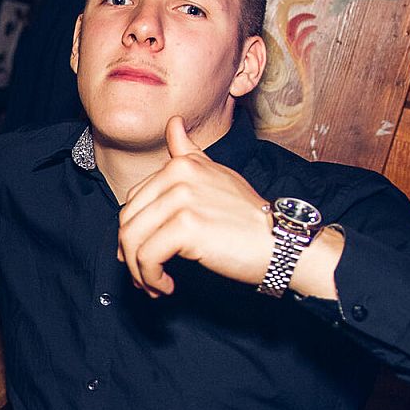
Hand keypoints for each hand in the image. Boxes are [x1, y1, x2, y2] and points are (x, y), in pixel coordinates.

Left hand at [115, 116, 275, 296]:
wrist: (280, 243)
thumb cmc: (249, 219)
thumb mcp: (217, 175)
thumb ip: (189, 153)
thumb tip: (173, 124)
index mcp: (181, 164)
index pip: (134, 200)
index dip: (134, 231)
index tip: (145, 253)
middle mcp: (178, 175)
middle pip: (128, 220)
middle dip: (131, 253)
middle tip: (147, 275)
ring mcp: (181, 199)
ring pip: (132, 240)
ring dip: (139, 270)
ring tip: (154, 285)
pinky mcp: (185, 227)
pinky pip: (147, 257)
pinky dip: (151, 277)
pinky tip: (166, 286)